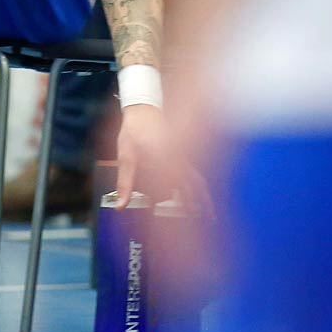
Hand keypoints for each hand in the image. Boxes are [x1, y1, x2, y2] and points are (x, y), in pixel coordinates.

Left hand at [114, 102, 212, 216]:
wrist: (143, 109)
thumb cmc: (134, 130)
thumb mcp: (126, 155)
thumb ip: (125, 182)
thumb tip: (121, 206)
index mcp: (166, 160)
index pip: (179, 189)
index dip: (185, 206)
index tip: (186, 222)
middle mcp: (178, 159)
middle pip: (196, 185)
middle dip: (203, 205)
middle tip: (211, 222)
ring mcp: (182, 157)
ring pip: (198, 180)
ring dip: (205, 197)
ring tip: (210, 214)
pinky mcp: (181, 156)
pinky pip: (194, 174)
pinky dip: (199, 187)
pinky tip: (198, 196)